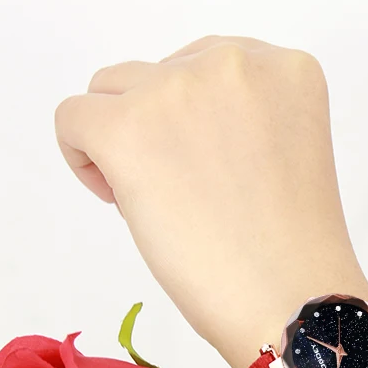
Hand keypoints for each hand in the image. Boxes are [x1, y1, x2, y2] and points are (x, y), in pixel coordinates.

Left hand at [54, 35, 367, 367]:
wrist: (292, 303)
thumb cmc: (294, 256)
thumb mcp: (285, 158)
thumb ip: (242, 123)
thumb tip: (174, 129)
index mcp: (285, 70)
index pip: (209, 69)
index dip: (196, 123)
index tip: (207, 171)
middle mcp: (234, 63)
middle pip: (158, 78)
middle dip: (160, 131)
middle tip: (186, 197)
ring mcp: (179, 90)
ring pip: (111, 92)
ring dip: (122, 141)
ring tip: (154, 201)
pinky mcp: (129, 128)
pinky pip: (73, 117)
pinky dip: (83, 156)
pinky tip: (116, 198)